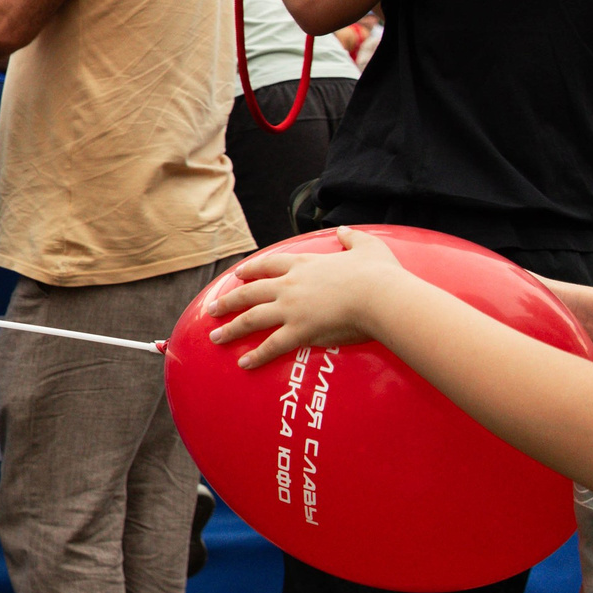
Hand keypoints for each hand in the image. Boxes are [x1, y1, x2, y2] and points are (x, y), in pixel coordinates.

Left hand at [206, 227, 406, 367]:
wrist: (380, 295)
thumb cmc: (378, 273)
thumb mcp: (366, 246)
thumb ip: (352, 238)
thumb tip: (344, 229)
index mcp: (304, 265)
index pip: (269, 265)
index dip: (252, 270)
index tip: (238, 274)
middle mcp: (290, 285)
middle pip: (251, 292)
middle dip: (229, 300)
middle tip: (213, 307)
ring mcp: (292, 308)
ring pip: (252, 318)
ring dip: (232, 328)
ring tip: (216, 336)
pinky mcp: (300, 330)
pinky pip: (272, 345)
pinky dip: (257, 355)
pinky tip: (244, 363)